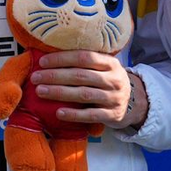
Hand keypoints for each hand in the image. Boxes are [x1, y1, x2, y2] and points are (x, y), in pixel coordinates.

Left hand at [31, 50, 147, 130]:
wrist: (134, 104)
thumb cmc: (109, 82)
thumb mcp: (105, 68)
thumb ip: (87, 63)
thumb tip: (52, 56)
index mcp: (110, 63)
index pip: (84, 57)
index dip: (62, 58)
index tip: (43, 62)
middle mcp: (114, 79)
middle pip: (81, 75)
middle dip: (55, 76)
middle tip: (35, 77)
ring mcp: (114, 98)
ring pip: (84, 94)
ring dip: (60, 93)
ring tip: (40, 91)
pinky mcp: (112, 115)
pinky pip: (91, 115)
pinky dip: (74, 114)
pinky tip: (58, 113)